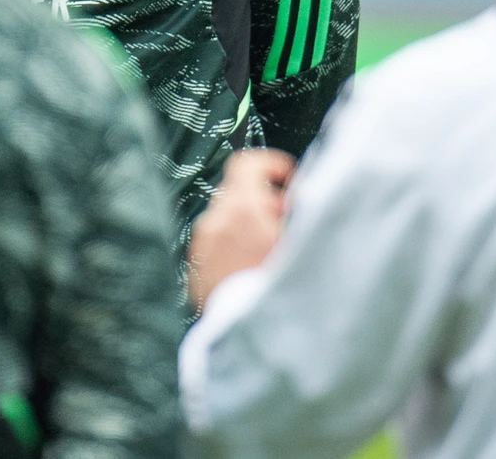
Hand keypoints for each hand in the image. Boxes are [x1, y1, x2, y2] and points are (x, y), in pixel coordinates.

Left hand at [187, 149, 295, 312]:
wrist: (247, 333)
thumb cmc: (277, 290)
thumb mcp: (300, 243)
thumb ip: (299, 211)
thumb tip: (298, 197)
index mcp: (242, 210)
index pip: (248, 163)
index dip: (271, 165)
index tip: (286, 179)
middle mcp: (215, 222)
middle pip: (239, 192)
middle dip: (264, 201)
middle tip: (285, 221)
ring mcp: (201, 246)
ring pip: (226, 219)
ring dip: (248, 224)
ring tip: (270, 250)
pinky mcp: (195, 268)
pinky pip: (215, 243)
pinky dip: (232, 246)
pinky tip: (252, 268)